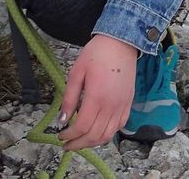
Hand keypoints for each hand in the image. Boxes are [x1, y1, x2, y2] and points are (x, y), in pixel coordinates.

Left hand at [58, 34, 137, 149]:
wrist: (121, 43)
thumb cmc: (97, 54)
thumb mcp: (76, 72)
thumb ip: (69, 97)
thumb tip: (62, 119)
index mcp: (97, 97)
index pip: (82, 126)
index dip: (69, 135)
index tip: (60, 136)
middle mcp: (111, 105)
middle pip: (94, 135)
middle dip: (78, 144)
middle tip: (67, 145)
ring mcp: (122, 106)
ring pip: (108, 135)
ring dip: (92, 143)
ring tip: (80, 142)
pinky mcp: (128, 104)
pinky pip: (119, 127)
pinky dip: (107, 134)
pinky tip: (97, 132)